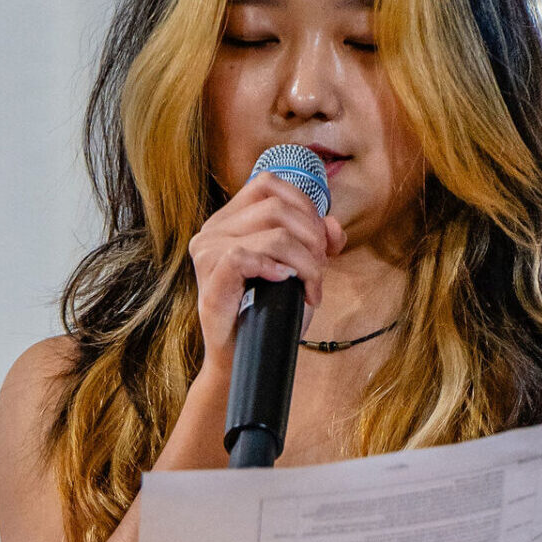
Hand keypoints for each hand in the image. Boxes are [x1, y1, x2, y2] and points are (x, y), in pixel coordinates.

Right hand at [187, 171, 345, 375]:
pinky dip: (276, 268)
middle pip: (276, 206)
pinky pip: (246, 255)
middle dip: (311, 237)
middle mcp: (213, 229)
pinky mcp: (210, 277)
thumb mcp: (301, 271)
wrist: (246, 357)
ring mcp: (207, 252)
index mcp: (230, 220)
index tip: (321, 243)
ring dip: (305, 261)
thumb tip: (334, 225)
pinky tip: (285, 283)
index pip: (269, 184)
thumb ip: (317, 242)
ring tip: (309, 287)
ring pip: (273, 234)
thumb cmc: (268, 313)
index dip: (304, 206)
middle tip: (319, 271)